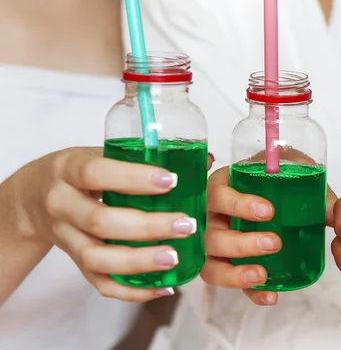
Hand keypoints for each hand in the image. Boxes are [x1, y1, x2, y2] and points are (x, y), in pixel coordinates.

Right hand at [14, 147, 213, 301]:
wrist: (33, 197)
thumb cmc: (79, 171)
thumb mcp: (101, 154)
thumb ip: (144, 159)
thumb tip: (203, 160)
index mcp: (69, 169)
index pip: (96, 173)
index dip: (134, 178)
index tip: (171, 181)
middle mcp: (61, 204)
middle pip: (101, 222)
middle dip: (148, 226)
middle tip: (186, 224)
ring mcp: (65, 237)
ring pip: (97, 258)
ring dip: (139, 261)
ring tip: (175, 258)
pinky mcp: (74, 262)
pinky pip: (99, 283)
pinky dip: (132, 289)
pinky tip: (163, 286)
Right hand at [202, 157, 336, 305]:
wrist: (277, 188)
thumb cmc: (278, 177)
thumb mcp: (295, 173)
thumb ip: (314, 191)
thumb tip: (336, 217)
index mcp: (223, 185)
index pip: (218, 194)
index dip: (238, 204)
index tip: (268, 211)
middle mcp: (213, 216)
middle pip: (211, 235)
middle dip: (241, 242)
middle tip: (274, 243)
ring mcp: (217, 244)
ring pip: (212, 265)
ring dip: (235, 273)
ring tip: (263, 274)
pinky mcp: (228, 265)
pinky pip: (230, 284)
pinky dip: (249, 292)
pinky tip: (270, 295)